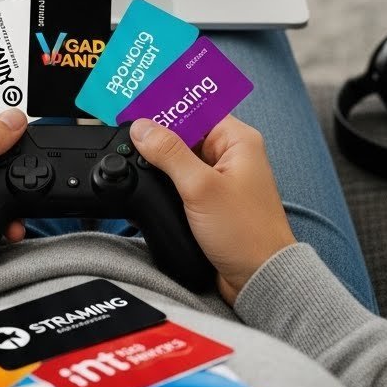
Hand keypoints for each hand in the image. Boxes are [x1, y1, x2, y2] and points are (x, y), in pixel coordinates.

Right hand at [129, 115, 294, 305]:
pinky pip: (183, 180)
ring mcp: (221, 179)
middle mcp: (231, 155)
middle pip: (186, 132)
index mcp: (237, 141)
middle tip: (128, 136)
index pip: (196, 109)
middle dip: (158, 135)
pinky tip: (147, 181)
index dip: (165, 108)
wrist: (258, 279)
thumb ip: (168, 153)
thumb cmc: (245, 233)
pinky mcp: (212, 200)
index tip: (136, 109)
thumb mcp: (200, 187)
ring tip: (133, 156)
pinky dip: (165, 180)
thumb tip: (142, 128)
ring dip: (160, 159)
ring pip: (182, 157)